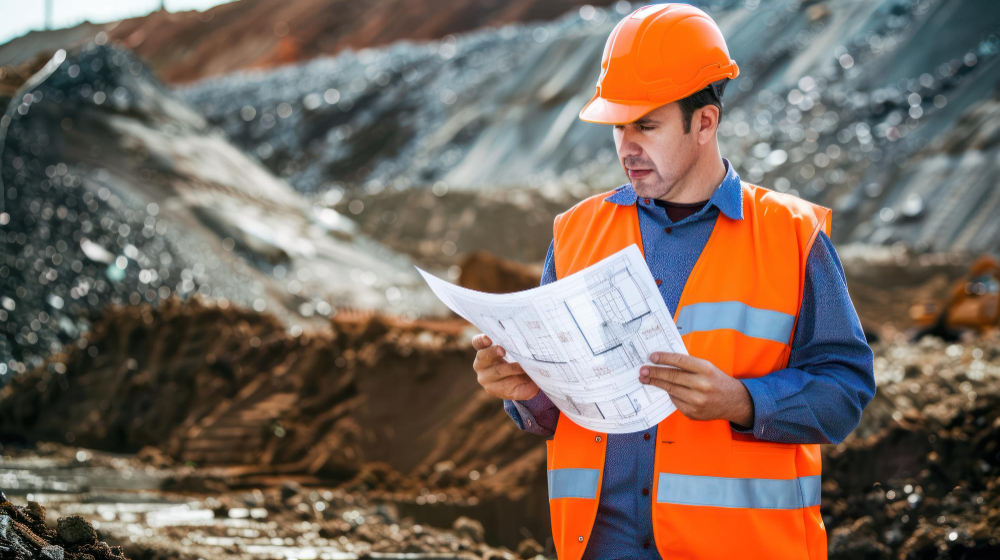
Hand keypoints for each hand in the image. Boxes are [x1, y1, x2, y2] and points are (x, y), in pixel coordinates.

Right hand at [472, 333, 539, 400]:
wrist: (524, 383)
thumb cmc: (517, 362)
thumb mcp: (515, 352)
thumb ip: (514, 346)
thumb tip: (523, 341)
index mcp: (484, 350)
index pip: (478, 343)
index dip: (481, 340)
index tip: (487, 338)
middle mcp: (480, 364)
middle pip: (483, 356)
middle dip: (493, 352)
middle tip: (503, 351)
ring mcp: (484, 378)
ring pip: (497, 371)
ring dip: (512, 367)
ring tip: (523, 366)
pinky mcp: (492, 390)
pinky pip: (505, 384)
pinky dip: (516, 379)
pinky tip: (524, 376)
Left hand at [639, 352, 753, 424]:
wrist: (734, 402)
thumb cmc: (717, 381)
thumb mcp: (708, 367)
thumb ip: (689, 365)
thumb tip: (664, 361)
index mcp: (706, 369)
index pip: (680, 361)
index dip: (664, 358)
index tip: (652, 357)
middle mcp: (702, 385)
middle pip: (672, 377)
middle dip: (654, 372)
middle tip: (642, 370)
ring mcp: (697, 401)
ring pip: (671, 390)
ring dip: (656, 383)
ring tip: (646, 379)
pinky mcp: (693, 412)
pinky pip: (675, 401)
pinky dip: (670, 395)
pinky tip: (664, 390)